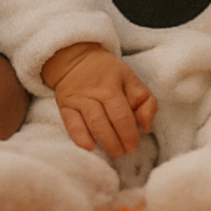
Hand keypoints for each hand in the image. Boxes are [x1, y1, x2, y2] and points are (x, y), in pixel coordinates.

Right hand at [42, 42, 156, 156]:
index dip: (130, 133)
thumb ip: (145, 100)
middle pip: (106, 122)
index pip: (122, 115)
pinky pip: (71, 124)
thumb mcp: (130, 78)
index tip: (134, 144)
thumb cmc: (108, 73)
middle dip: (118, 142)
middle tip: (125, 151)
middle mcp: (93, 92)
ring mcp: (77, 100)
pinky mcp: (65, 106)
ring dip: (105, 142)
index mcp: (112, 86)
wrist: (76, 59)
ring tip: (115, 151)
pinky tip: (90, 147)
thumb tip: (145, 125)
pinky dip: (80, 137)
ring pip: (92, 124)